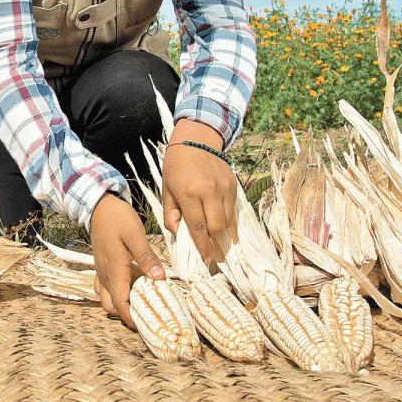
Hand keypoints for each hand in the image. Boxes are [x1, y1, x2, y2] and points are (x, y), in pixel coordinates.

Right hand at [89, 192, 165, 327]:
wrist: (99, 206)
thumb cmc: (117, 219)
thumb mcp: (135, 235)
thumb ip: (147, 258)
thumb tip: (160, 279)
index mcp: (114, 271)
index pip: (120, 305)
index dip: (132, 320)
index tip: (148, 327)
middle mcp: (105, 275)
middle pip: (112, 306)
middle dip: (127, 315)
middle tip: (148, 315)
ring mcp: (102, 271)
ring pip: (107, 298)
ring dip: (122, 304)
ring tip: (142, 302)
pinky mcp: (103, 265)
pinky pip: (106, 287)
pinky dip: (118, 292)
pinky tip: (133, 286)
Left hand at [161, 119, 237, 263]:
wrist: (196, 141)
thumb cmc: (176, 167)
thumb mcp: (167, 190)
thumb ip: (171, 215)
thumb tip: (178, 235)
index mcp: (189, 193)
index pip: (198, 227)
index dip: (203, 247)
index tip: (207, 260)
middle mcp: (209, 191)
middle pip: (217, 227)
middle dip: (214, 241)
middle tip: (210, 250)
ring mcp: (224, 188)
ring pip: (228, 220)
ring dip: (222, 232)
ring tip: (217, 239)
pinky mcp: (234, 185)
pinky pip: (233, 210)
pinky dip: (228, 219)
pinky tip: (222, 223)